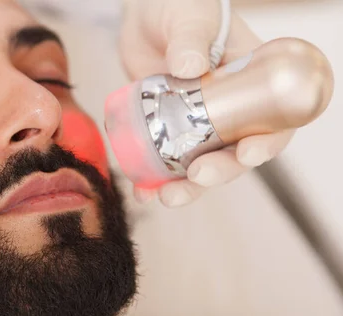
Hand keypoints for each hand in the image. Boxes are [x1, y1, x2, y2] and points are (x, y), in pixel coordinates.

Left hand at [119, 0, 294, 206]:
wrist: (144, 14)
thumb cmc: (179, 5)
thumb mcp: (190, 17)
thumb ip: (191, 38)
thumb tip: (190, 65)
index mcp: (251, 82)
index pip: (272, 119)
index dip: (267, 142)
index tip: (248, 154)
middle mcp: (229, 108)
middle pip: (233, 152)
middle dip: (218, 172)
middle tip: (197, 177)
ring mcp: (197, 121)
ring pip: (199, 163)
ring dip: (186, 186)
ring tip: (164, 197)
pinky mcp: (167, 128)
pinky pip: (165, 159)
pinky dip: (155, 178)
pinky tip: (142, 190)